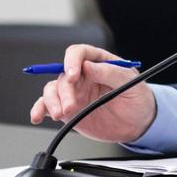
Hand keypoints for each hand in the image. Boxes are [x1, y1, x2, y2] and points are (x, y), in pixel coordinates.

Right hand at [29, 44, 155, 142]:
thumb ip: (110, 73)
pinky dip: (40, 109)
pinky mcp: (69, 109)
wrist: (138, 123)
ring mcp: (75, 92)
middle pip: (63, 75)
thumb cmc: (138, 98)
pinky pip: (48, 106)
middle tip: (71, 106)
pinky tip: (38, 116)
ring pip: (52, 89)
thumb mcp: (131, 83)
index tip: (73, 76)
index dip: (72, 61)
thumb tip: (88, 66)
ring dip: (51, 101)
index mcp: (99, 62)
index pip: (79, 53)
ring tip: (60, 114)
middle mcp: (83, 75)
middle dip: (64, 91)